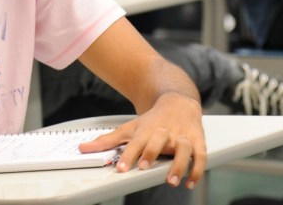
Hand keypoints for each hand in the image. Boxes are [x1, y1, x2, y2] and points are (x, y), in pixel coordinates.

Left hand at [79, 92, 205, 188]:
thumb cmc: (152, 120)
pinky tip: (190, 182)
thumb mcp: (130, 128)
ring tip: (172, 181)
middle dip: (152, 153)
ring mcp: (182, 136)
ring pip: (183, 148)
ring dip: (178, 164)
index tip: (122, 168)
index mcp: (147, 129)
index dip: (129, 155)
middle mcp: (165, 132)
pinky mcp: (197, 141)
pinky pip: (200, 156)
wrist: (178, 100)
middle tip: (145, 166)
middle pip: (158, 140)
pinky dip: (197, 169)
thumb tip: (83, 148)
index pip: (136, 142)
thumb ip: (108, 141)